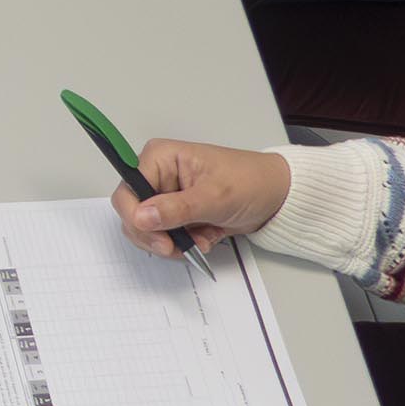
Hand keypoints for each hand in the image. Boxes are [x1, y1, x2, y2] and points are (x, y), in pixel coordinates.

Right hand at [116, 139, 291, 258]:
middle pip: (132, 213)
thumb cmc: (250, 182)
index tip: (159, 239)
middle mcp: (157, 175)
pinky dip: (183, 244)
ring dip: (172, 242)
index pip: (129, 190)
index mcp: (160, 158)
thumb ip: (176, 208)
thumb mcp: (214, 197)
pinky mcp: (175, 213)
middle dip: (156, 235)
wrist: (275, 196)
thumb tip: (141, 217)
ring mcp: (165, 195)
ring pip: (146, 229)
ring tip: (200, 241)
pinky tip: (204, 238)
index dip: (136, 217)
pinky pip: (164, 236)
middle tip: (178, 248)